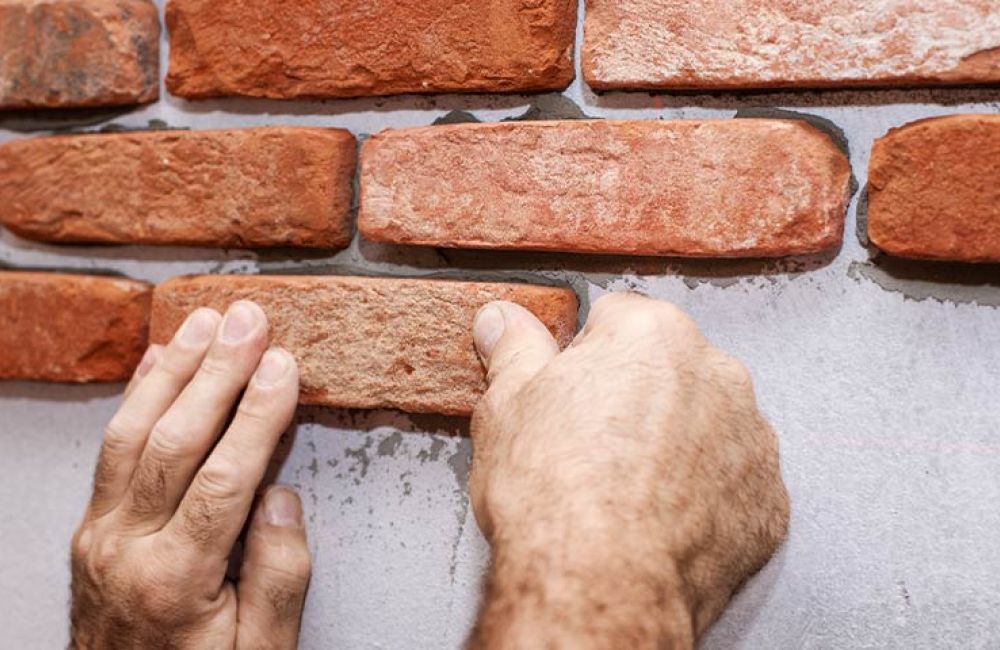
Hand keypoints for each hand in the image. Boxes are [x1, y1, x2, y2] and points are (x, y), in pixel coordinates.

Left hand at [70, 302, 309, 648]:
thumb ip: (279, 577)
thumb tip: (282, 495)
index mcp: (175, 581)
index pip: (223, 478)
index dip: (257, 415)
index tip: (282, 365)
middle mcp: (126, 548)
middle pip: (173, 442)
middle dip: (216, 373)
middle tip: (249, 320)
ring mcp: (100, 534)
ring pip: (132, 434)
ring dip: (173, 370)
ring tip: (207, 321)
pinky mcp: (92, 527)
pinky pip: (111, 450)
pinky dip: (135, 397)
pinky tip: (160, 359)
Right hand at [467, 294, 789, 649]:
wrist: (599, 584)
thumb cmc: (553, 491)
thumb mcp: (507, 406)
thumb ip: (513, 349)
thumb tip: (501, 319)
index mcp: (652, 333)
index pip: (618, 318)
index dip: (584, 357)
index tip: (568, 394)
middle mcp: (716, 372)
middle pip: (670, 368)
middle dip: (638, 395)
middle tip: (593, 444)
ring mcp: (751, 437)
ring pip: (707, 423)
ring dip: (677, 442)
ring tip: (627, 490)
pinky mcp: (768, 499)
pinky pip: (733, 481)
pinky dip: (705, 495)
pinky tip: (661, 521)